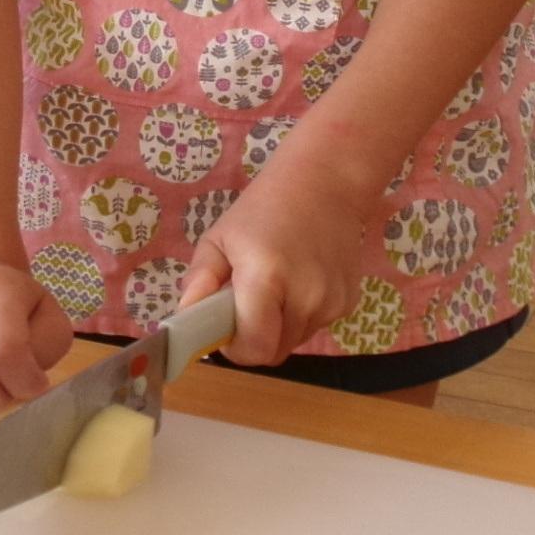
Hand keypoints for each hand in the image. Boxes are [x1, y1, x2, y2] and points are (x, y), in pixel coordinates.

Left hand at [180, 148, 378, 366]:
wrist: (326, 183)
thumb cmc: (265, 207)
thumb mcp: (221, 236)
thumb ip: (201, 279)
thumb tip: (186, 316)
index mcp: (266, 278)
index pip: (254, 348)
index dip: (235, 350)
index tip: (225, 332)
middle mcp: (305, 296)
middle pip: (274, 352)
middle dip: (254, 340)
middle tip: (244, 310)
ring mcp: (332, 301)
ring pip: (295, 341)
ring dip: (278, 328)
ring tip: (274, 289)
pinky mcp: (348, 301)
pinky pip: (315, 326)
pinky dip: (302, 316)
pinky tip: (300, 281)